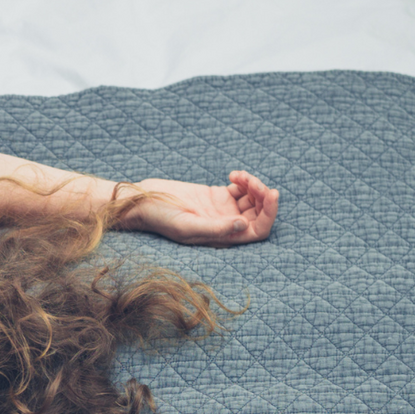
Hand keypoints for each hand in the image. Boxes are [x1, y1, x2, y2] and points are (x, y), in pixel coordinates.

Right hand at [123, 172, 278, 245]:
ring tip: (240, 176)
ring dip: (253, 185)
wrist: (143, 202)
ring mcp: (223, 210)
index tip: (271, 194)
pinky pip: (241, 188)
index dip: (269, 214)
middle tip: (255, 183)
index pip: (257, 231)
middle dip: (263, 197)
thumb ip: (216, 228)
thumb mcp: (187, 226)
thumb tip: (243, 225)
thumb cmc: (160, 218)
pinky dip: (243, 180)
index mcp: (222, 238)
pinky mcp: (217, 195)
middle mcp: (226, 226)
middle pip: (259, 214)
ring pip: (252, 199)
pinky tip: (232, 175)